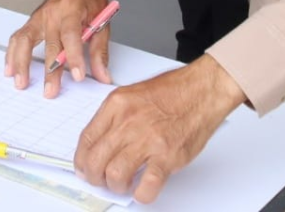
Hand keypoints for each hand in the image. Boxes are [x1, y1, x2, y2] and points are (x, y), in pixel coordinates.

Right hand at [5, 0, 112, 95]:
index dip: (74, 56)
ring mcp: (39, 17)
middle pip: (50, 44)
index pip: (71, 35)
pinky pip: (18, 38)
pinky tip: (10, 70)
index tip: (78, 76)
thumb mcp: (103, 20)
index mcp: (72, 10)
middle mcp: (52, 13)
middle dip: (50, 70)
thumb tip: (102, 76)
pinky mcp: (32, 22)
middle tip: (51, 91)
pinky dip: (12, 55)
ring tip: (21, 83)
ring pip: (25, 40)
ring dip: (21, 63)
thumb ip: (100, 50)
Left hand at [75, 56, 245, 201]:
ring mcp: (148, 139)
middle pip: (96, 160)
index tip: (84, 168)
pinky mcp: (168, 156)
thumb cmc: (173, 91)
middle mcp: (129, 122)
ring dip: (117, 186)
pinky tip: (143, 190)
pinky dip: (142, 195)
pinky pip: (146, 186)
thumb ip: (115, 116)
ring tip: (124, 184)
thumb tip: (100, 142)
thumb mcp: (133, 93)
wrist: (202, 90)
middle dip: (95, 177)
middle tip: (102, 180)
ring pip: (115, 175)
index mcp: (117, 104)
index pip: (86, 139)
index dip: (81, 160)